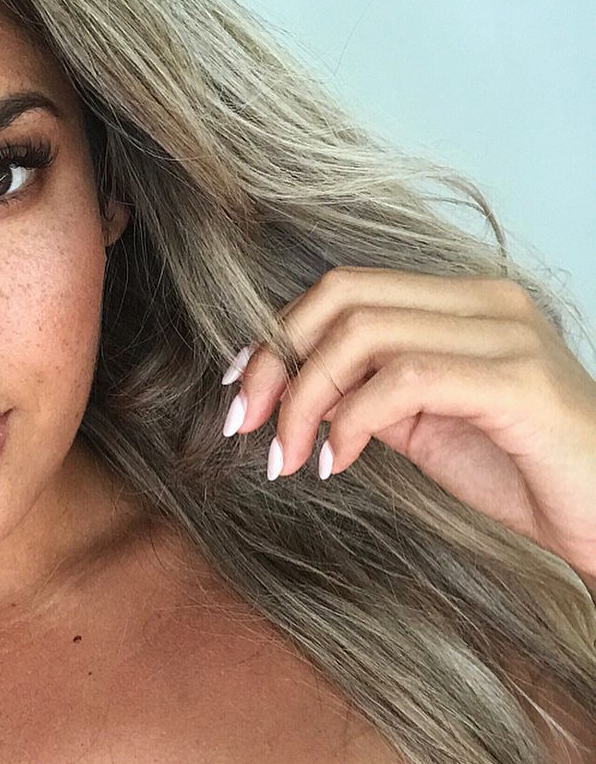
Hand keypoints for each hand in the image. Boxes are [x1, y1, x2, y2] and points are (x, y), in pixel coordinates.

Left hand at [221, 267, 595, 583]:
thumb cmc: (523, 475)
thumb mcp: (426, 427)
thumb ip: (371, 394)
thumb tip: (296, 390)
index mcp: (462, 302)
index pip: (346, 289)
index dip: (279, 335)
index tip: (241, 391)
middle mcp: (485, 302)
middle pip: (343, 299)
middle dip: (277, 363)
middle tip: (247, 426)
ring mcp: (504, 334)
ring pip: (363, 335)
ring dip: (305, 401)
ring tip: (291, 459)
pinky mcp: (516, 380)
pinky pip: (403, 380)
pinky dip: (351, 421)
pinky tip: (337, 464)